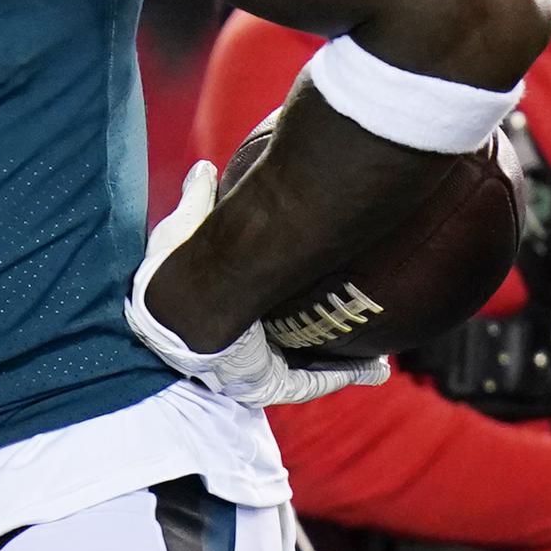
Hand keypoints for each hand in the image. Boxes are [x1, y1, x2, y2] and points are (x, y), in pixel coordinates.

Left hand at [125, 160, 390, 407]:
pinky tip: (377, 370)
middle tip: (345, 323)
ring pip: (307, 369)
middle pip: (286, 343)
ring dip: (341, 364)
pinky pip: (314, 384)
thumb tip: (205, 165)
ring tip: (377, 357)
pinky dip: (344, 376)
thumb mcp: (188, 227)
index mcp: (222, 312)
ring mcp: (254, 368)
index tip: (297, 290)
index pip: (254, 310)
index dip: (273, 304)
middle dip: (313, 341)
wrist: (176, 312)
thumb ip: (198, 198)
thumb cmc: (173, 271)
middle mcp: (240, 343)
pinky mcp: (267, 385)